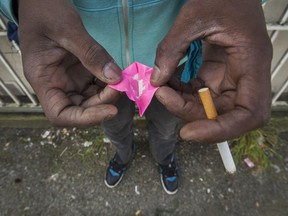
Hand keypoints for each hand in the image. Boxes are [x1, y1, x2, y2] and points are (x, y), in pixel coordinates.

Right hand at [18, 0, 121, 126]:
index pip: (60, 114)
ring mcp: (68, 79)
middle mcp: (56, 84)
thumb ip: (92, 54)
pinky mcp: (79, 71)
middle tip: (121, 86)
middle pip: (80, 108)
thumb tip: (115, 77)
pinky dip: (108, 83)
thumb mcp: (68, 29)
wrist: (41, 0)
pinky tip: (118, 74)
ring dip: (108, 93)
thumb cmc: (45, 10)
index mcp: (43, 79)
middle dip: (102, 102)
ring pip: (91, 98)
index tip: (110, 110)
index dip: (85, 119)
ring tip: (122, 80)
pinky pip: (96, 84)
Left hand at [152, 0, 272, 142]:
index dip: (222, 130)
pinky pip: (199, 92)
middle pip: (224, 113)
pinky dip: (181, 92)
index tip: (189, 132)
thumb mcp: (194, 17)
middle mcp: (245, 75)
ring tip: (159, 87)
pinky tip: (165, 80)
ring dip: (182, 103)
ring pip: (208, 105)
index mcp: (252, 62)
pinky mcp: (217, 73)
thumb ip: (172, 49)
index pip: (249, 113)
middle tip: (163, 97)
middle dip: (191, 113)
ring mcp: (230, 76)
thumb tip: (156, 80)